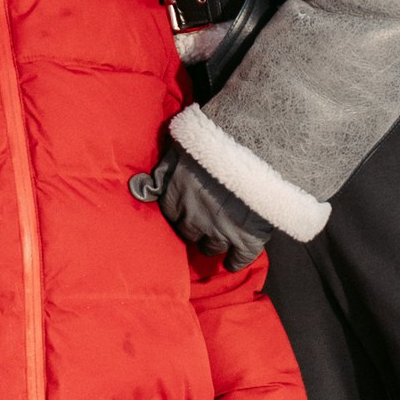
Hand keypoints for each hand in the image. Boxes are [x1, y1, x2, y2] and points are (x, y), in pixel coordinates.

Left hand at [134, 137, 268, 267]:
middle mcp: (193, 218)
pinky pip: (238, 260)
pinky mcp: (247, 238)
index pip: (170, 215)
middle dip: (194, 228)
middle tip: (203, 223)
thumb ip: (162, 171)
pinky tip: (233, 261)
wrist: (254, 143)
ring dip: (212, 243)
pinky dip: (235, 261)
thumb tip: (144, 187)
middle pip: (188, 234)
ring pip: (210, 248)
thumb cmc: (214, 138)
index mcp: (176, 197)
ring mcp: (220, 230)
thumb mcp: (179, 148)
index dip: (179, 212)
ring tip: (218, 239)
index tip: (185, 210)